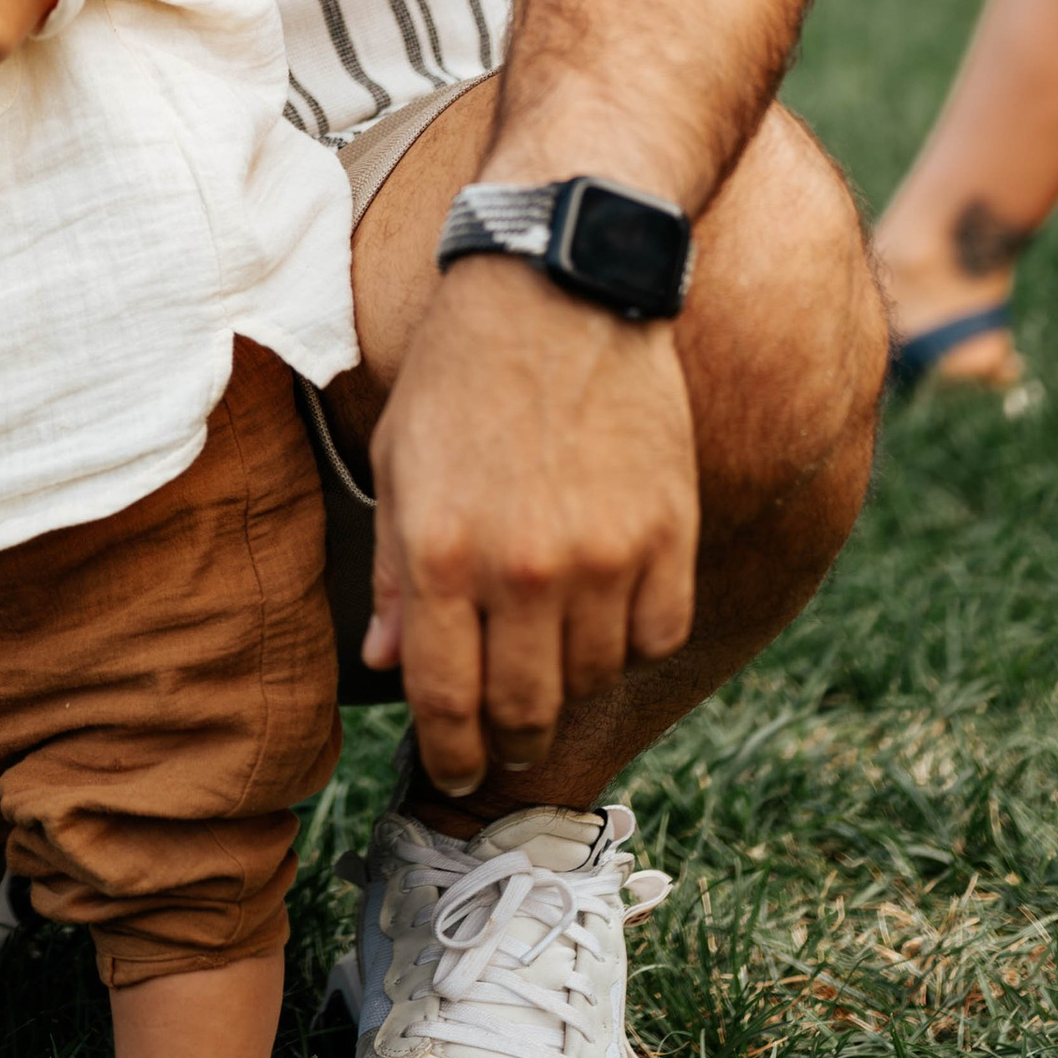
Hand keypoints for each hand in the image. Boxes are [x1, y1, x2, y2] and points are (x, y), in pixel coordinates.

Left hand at [365, 256, 697, 797]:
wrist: (557, 287)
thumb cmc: (461, 372)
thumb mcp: (399, 464)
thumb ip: (396, 576)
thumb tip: (388, 666)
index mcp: (444, 555)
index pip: (446, 702)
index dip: (451, 753)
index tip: (455, 770)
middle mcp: (526, 571)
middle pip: (526, 711)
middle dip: (510, 742)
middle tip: (506, 742)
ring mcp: (605, 556)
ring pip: (595, 678)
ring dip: (571, 684)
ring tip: (552, 656)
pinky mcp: (668, 533)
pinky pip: (657, 634)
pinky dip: (633, 641)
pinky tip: (608, 614)